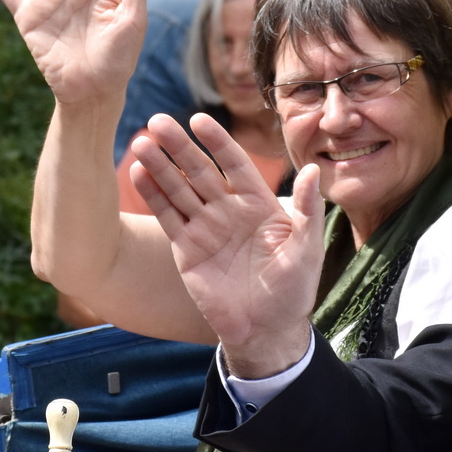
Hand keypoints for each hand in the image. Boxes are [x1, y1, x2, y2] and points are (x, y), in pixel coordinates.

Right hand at [130, 113, 323, 376]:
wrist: (265, 331)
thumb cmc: (292, 290)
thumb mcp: (305, 250)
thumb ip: (307, 211)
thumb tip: (314, 170)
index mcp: (257, 203)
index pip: (233, 163)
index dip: (217, 142)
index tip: (199, 120)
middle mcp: (228, 209)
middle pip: (199, 170)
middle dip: (179, 147)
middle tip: (158, 122)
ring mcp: (205, 227)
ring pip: (178, 189)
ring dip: (159, 166)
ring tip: (140, 143)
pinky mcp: (186, 249)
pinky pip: (167, 217)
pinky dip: (152, 195)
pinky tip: (137, 174)